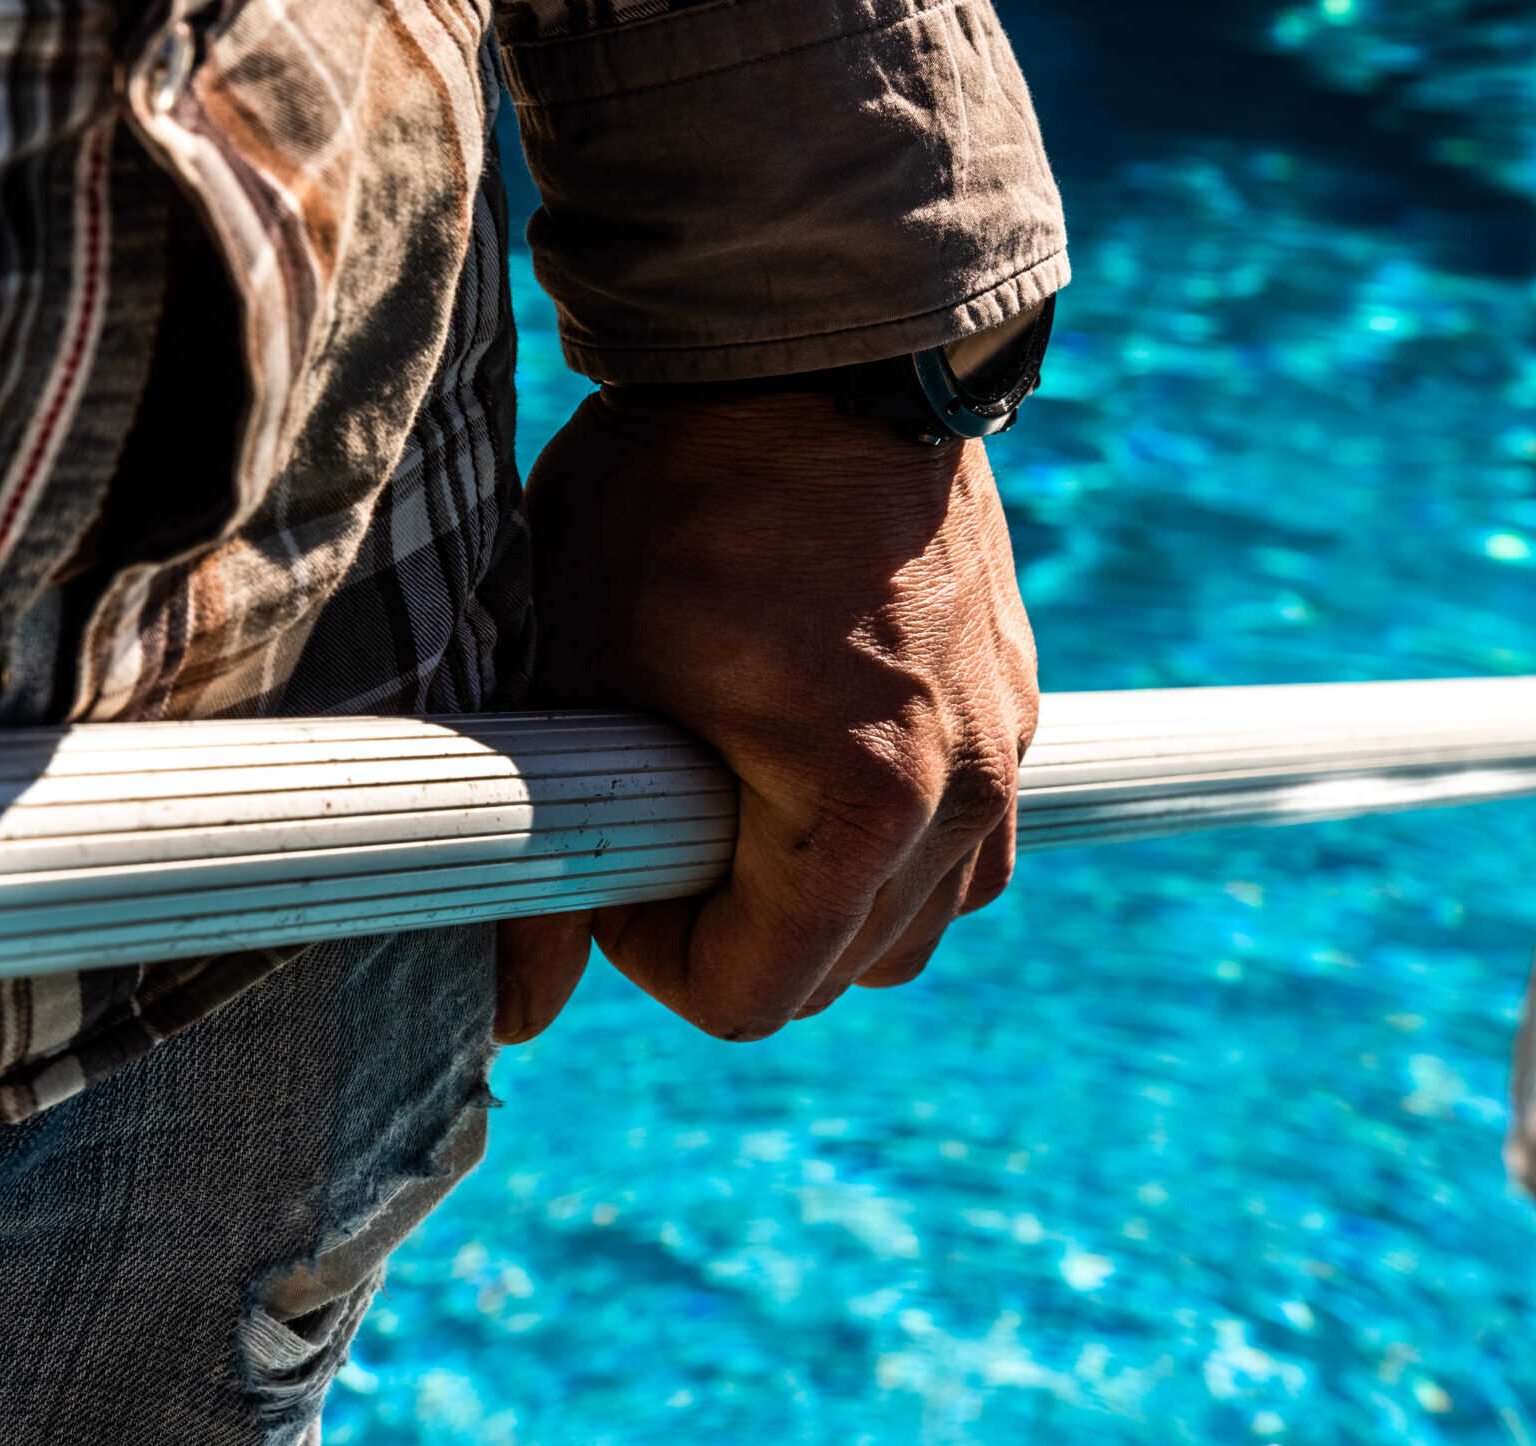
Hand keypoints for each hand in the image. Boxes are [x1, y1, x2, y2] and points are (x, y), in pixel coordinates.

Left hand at [491, 389, 1038, 1043]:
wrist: (815, 340)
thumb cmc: (681, 495)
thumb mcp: (582, 668)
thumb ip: (548, 857)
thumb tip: (512, 1014)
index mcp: (864, 808)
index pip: (756, 996)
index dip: (655, 951)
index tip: (618, 849)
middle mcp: (966, 795)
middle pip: (846, 975)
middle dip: (744, 929)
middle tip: (668, 814)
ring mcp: (1010, 746)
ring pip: (925, 921)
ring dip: (833, 903)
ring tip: (745, 796)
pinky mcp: (1022, 699)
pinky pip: (974, 840)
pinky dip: (902, 841)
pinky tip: (818, 752)